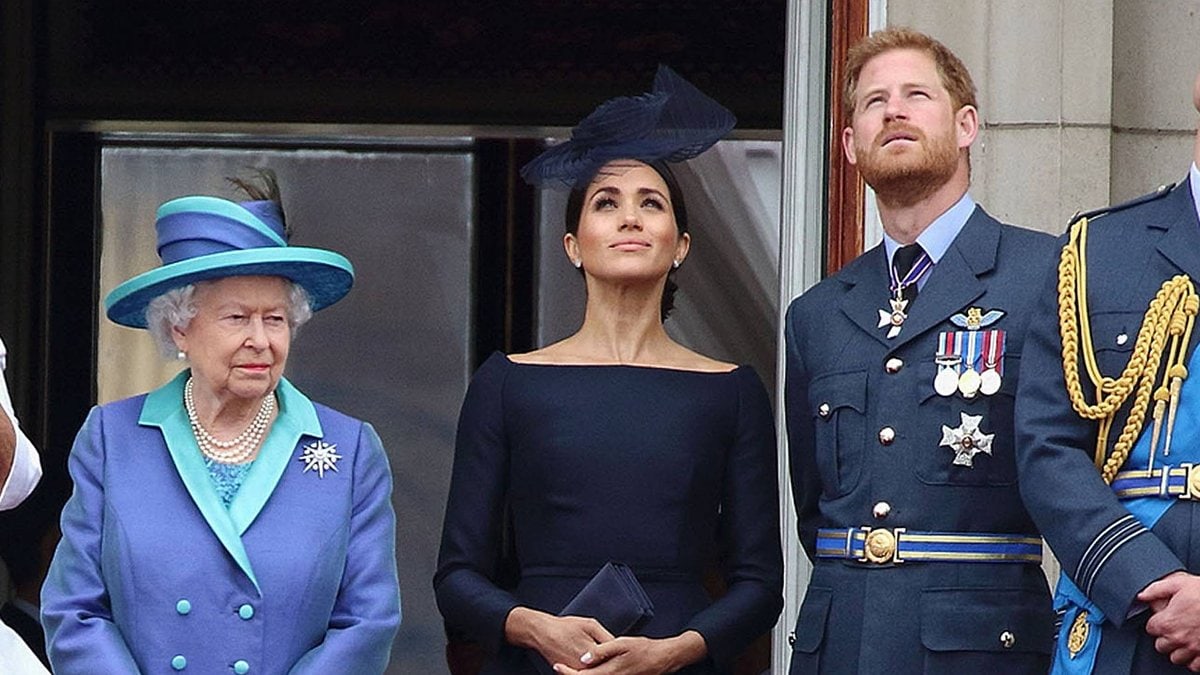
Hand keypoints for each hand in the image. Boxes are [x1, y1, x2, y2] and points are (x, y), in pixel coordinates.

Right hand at [504, 608, 613, 670]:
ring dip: (602, 668)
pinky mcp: (570, 674)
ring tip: (604, 660)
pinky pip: (586, 674)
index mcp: (592, 653)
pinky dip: (592, 670)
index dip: (620, 656)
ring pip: (596, 673)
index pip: (613, 659)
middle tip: (617, 658)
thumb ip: (606, 637)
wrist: (542, 633)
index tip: (625, 654)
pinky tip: (593, 662)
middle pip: (605, 669)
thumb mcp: (590, 625)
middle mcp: (585, 666)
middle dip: (612, 664)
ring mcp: (577, 672)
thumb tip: (618, 647)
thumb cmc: (565, 627)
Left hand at [552, 631, 706, 674]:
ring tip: (569, 667)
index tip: (556, 665)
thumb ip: (601, 651)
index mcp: (609, 673)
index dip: (566, 673)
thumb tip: (584, 658)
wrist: (662, 659)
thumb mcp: (622, 644)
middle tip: (559, 666)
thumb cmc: (643, 649)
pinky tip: (587, 669)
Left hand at [1138, 571, 1199, 670]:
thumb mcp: (1179, 584)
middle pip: (1161, 645)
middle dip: (1166, 637)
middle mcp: (1178, 639)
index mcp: (1167, 622)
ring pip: (1176, 658)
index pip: (1151, 629)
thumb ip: (1156, 590)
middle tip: (1175, 628)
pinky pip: (1194, 665)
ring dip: (1178, 650)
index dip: (1157, 622)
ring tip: (1185, 639)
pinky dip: (1193, 659)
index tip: (1164, 618)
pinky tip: (1195, 649)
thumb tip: (1142, 596)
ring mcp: (1193, 649)